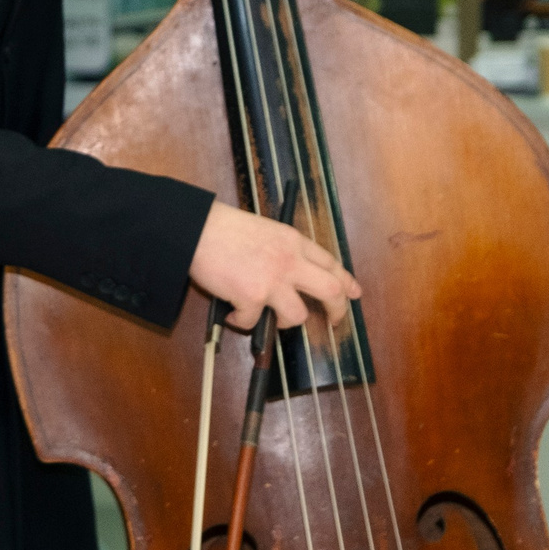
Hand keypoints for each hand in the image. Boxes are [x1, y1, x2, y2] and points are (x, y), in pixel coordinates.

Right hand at [188, 200, 359, 331]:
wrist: (195, 228)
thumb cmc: (222, 226)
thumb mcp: (265, 230)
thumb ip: (283, 249)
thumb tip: (289, 273)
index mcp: (293, 241)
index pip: (331, 263)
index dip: (345, 281)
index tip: (353, 293)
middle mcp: (289, 261)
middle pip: (330, 291)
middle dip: (338, 310)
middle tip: (334, 321)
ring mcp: (272, 280)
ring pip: (297, 316)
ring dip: (283, 322)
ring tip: (268, 317)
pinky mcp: (251, 297)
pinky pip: (253, 322)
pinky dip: (242, 322)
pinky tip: (232, 315)